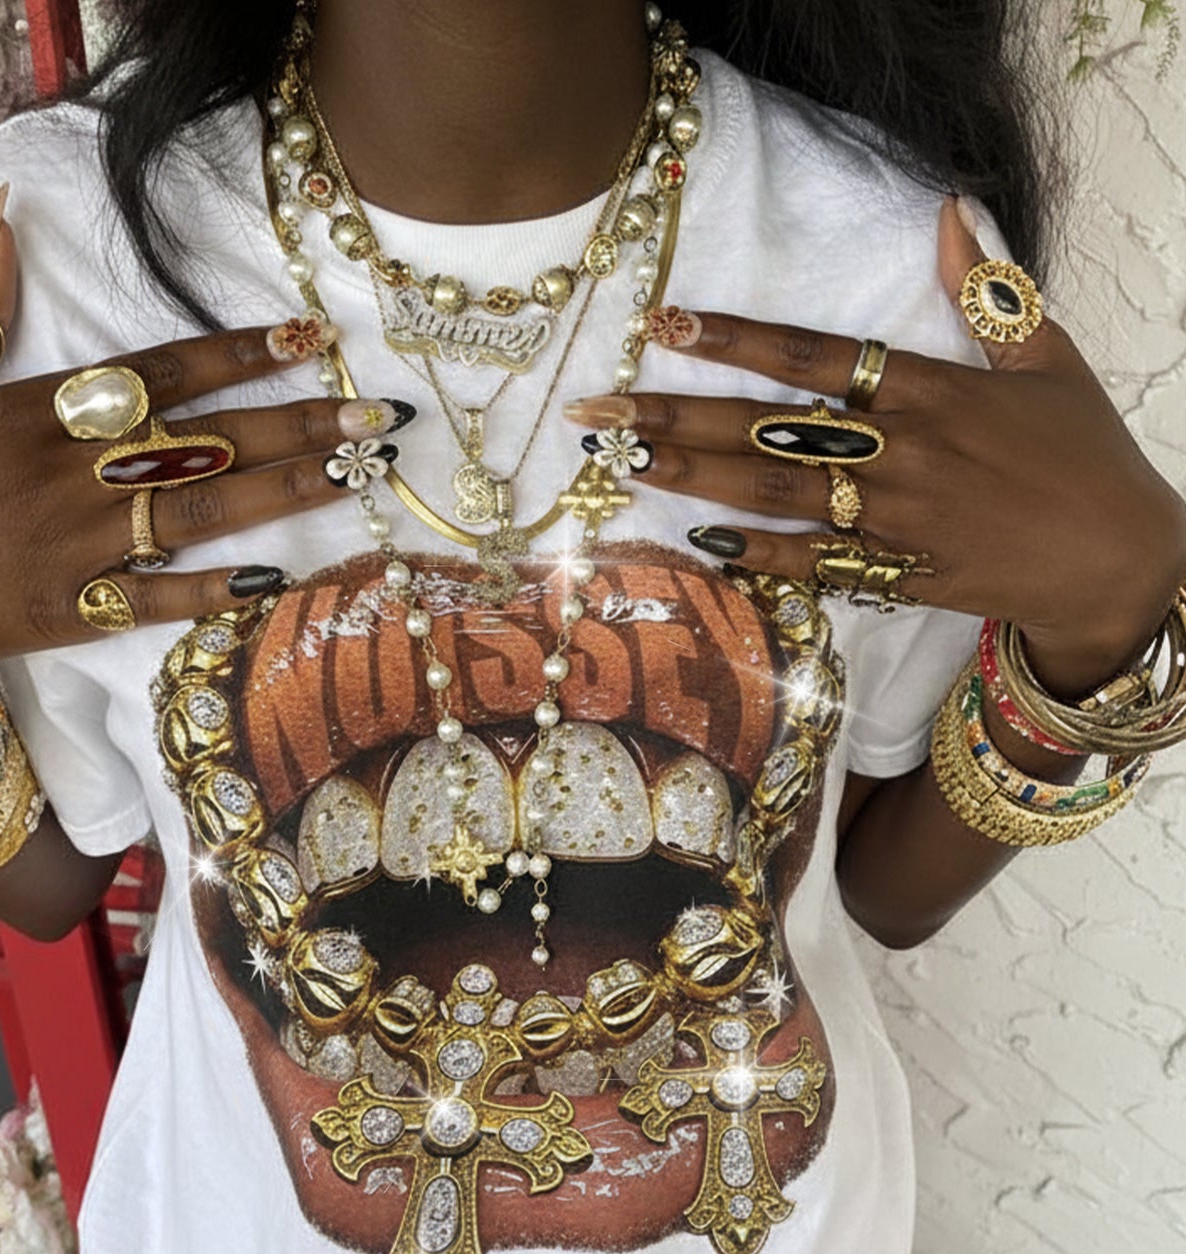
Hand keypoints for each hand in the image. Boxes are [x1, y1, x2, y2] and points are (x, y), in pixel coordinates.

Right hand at [0, 187, 395, 705]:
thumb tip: (2, 223)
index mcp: (36, 411)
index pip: (161, 372)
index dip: (239, 356)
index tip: (308, 341)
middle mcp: (69, 475)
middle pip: (205, 442)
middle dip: (296, 426)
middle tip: (373, 419)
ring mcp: (74, 547)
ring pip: (198, 512)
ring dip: (284, 494)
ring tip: (352, 479)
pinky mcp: (67, 612)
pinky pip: (156, 601)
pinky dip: (212, 591)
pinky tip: (275, 578)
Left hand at [567, 197, 1185, 693]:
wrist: (1116, 560)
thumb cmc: (1083, 455)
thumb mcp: (1047, 357)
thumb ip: (988, 289)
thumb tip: (951, 211)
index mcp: (933, 390)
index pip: (816, 357)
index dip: (738, 341)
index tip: (669, 326)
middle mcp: (901, 453)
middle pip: (771, 430)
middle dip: (681, 417)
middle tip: (603, 409)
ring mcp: (894, 519)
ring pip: (777, 495)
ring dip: (694, 479)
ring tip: (626, 462)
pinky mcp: (898, 575)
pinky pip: (812, 566)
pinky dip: (756, 556)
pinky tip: (697, 541)